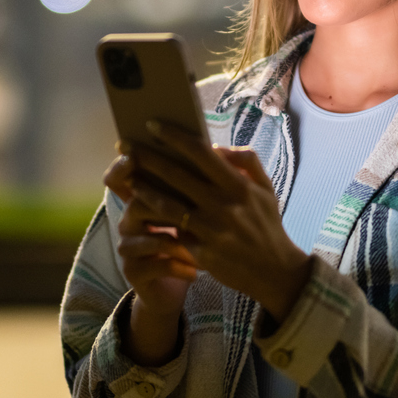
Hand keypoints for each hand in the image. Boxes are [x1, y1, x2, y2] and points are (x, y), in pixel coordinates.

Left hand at [123, 121, 311, 322]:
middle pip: (177, 175)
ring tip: (128, 177)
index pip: (201, 153)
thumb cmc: (266, 225)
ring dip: (144, 189)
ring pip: (168, 204)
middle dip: (147, 157)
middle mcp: (224, 205)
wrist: (274, 271)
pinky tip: (139, 210)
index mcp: (239, 185)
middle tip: (124, 146)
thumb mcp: (265, 189)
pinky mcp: (202, 252)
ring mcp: (212, 230)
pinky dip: (156, 219)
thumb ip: (247, 162)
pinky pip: (172, 231)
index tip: (153, 126)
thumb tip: (217, 148)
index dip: (174, 137)